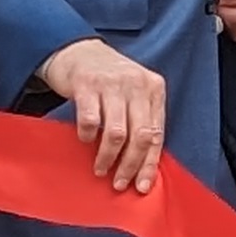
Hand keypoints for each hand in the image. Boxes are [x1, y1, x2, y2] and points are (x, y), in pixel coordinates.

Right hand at [38, 36, 168, 192]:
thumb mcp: (134, 93)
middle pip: (141, 136)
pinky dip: (89, 137)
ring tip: (101, 169)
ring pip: (117, 133)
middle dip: (130, 165)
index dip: (150, 164)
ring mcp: (112, 83)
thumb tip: (145, 165)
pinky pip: (90, 121)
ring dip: (108, 157)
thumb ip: (142, 120)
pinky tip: (87, 140)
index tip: (142, 185)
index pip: (157, 134)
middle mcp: (137, 84)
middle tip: (120, 183)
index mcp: (154, 88)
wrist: (78, 51)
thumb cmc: (110, 80)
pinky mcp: (87, 84)